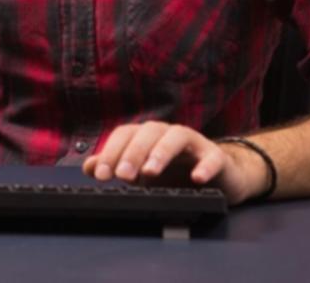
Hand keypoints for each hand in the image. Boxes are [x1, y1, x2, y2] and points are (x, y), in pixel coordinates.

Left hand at [81, 121, 266, 202]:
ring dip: (161, 152)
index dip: (111, 152)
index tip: (101, 176)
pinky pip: (212, 156)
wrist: (219, 177)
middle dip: (133, 153)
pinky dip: (205, 166)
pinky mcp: (217, 157)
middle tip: (122, 175)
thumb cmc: (177, 173)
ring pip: (177, 136)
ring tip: (150, 172)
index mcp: (148, 137)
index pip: (125, 134)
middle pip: (148, 132)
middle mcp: (168, 134)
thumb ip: (117, 167)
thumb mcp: (142, 174)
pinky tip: (197, 178)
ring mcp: (194, 144)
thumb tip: (89, 166)